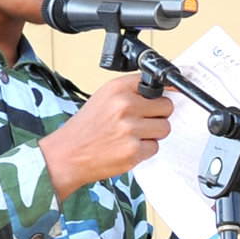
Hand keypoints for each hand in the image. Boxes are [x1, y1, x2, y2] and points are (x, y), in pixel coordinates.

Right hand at [40, 74, 171, 202]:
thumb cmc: (85, 129)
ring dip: (153, 134)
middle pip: (166, 107)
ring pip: (164, 128)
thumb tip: (162, 90)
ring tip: (133, 136)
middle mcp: (125, 105)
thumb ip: (130, 93)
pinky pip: (155, 148)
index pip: (157, 84)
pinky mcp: (133, 150)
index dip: (162, 93)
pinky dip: (144, 151)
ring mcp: (130, 128)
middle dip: (157, 116)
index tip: (171, 94)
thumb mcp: (103, 99)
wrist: (67, 154)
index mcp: (118, 89)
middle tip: (141, 122)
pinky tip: (127, 148)